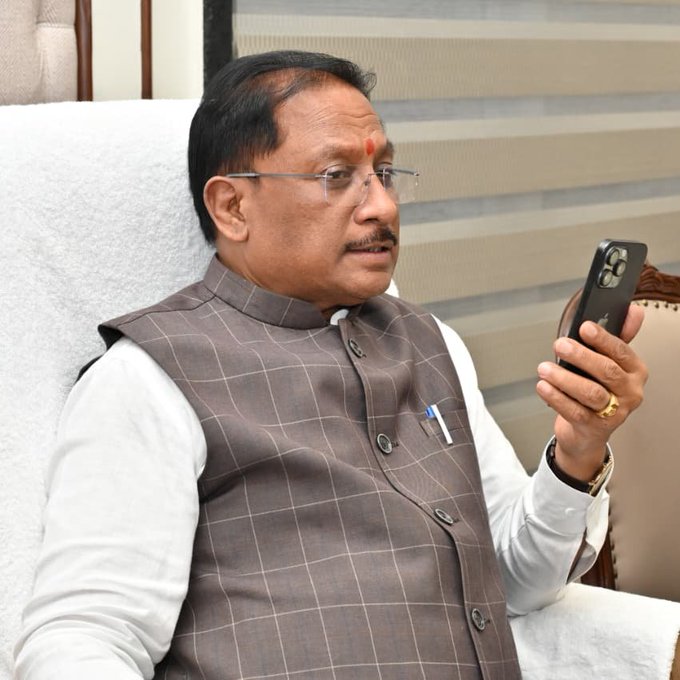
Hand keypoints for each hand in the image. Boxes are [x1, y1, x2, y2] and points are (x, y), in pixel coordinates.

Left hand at [536, 304, 647, 481]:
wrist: (587, 432)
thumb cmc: (597, 390)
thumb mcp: (608, 362)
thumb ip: (617, 337)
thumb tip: (632, 310)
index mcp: (635, 371)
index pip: (622, 352)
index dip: (603, 339)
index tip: (584, 327)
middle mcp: (630, 392)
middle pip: (607, 371)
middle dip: (581, 356)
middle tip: (560, 345)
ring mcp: (614, 412)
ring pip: (591, 393)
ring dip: (564, 378)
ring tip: (544, 368)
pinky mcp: (594, 428)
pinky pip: (574, 411)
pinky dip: (556, 397)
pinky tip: (543, 386)